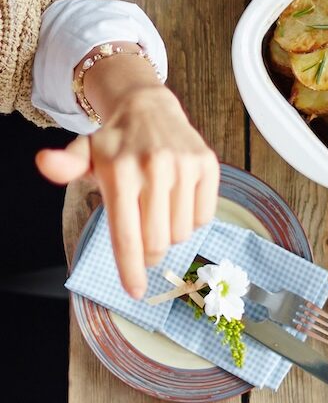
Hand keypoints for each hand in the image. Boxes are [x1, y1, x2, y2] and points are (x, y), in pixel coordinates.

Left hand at [36, 63, 218, 297]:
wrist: (149, 109)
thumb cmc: (115, 144)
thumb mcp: (85, 155)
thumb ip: (65, 166)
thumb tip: (44, 163)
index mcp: (118, 171)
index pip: (126, 236)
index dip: (131, 270)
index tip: (135, 292)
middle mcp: (153, 167)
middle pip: (156, 242)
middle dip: (149, 254)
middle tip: (145, 245)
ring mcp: (183, 166)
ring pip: (181, 233)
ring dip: (170, 234)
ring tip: (159, 212)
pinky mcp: (207, 165)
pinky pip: (203, 218)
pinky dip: (191, 220)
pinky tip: (178, 201)